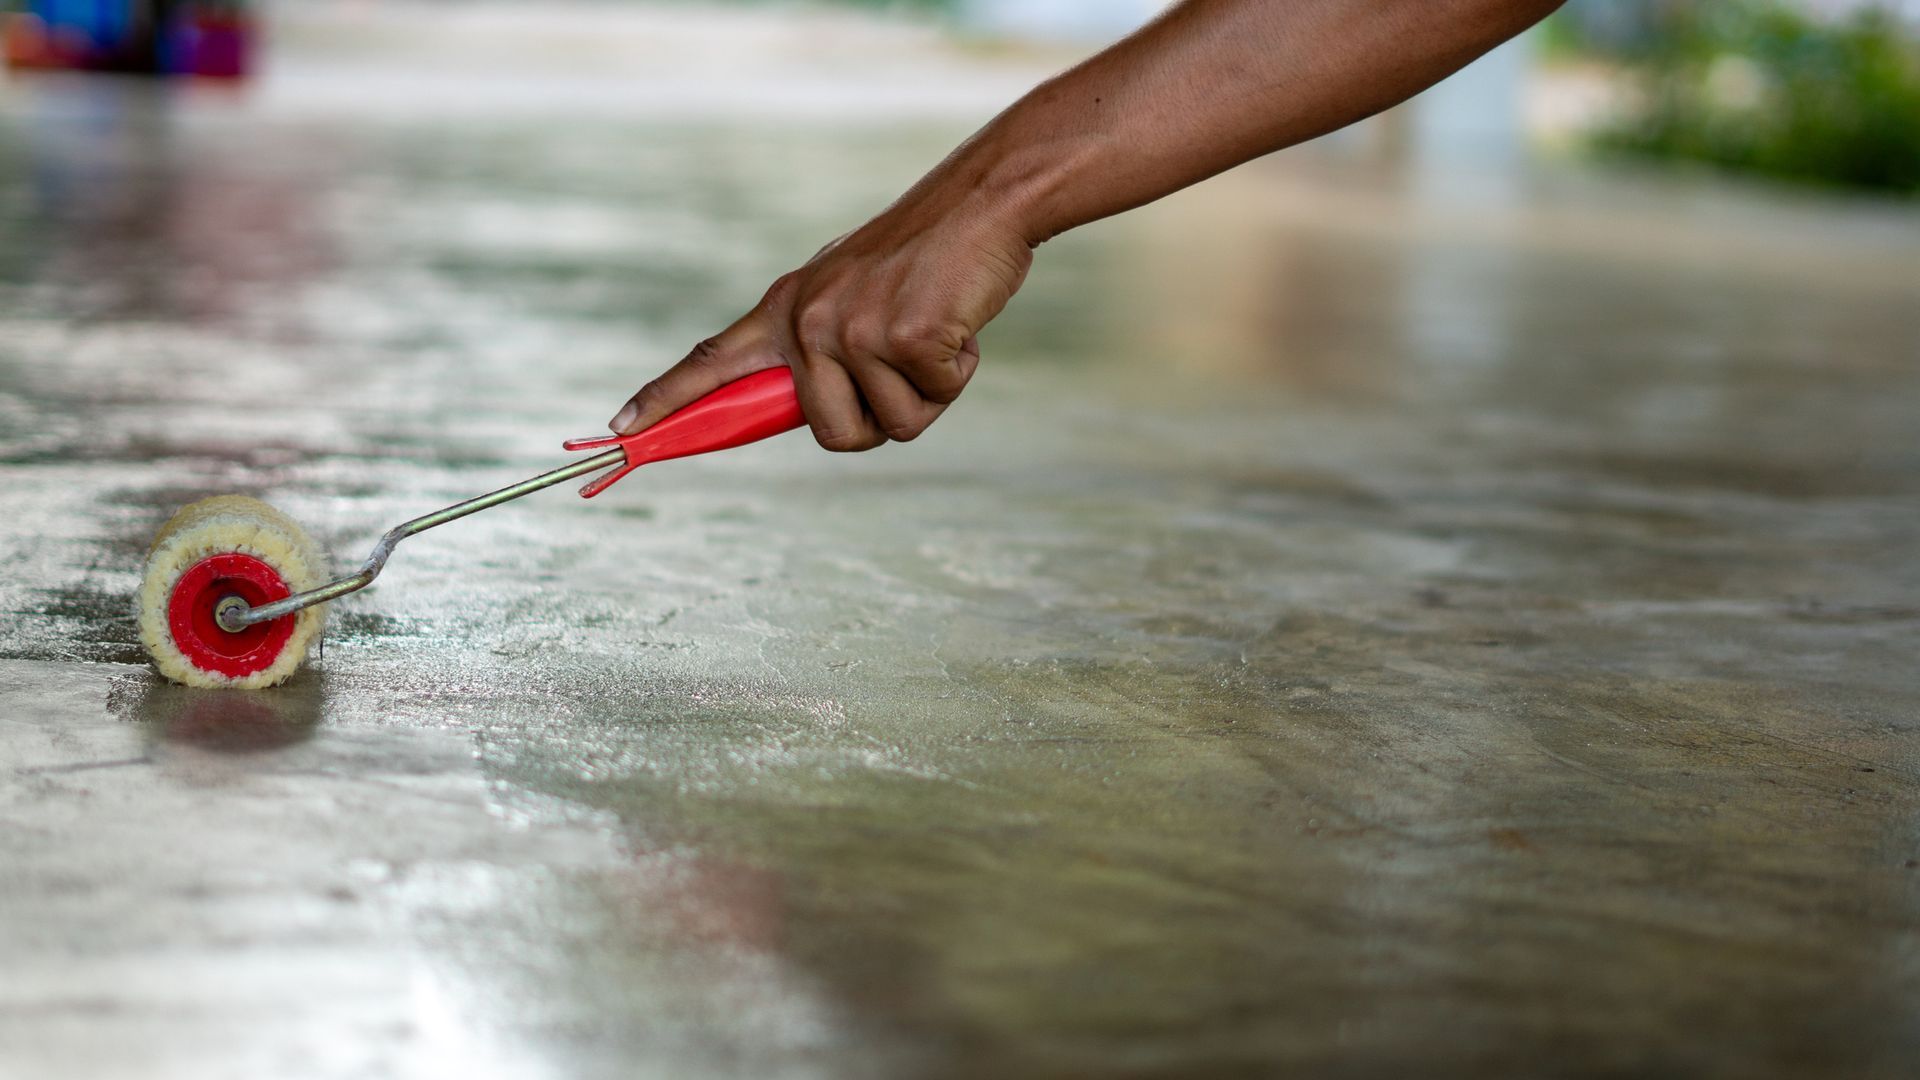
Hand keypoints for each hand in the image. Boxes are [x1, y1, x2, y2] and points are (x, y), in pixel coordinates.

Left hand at [609, 188, 1032, 450]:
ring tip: (934, 333)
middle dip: (878, 420)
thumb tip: (816, 417)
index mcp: (786, 309)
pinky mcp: (901, 337)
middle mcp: (805, 320)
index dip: (664, 399)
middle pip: (830, 434)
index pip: (710, 361)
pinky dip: (958, 373)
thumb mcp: (852, 295)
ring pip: (887, 427)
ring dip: (926, 396)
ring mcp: (850, 329)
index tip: (619, 428)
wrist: (981, 204)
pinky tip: (957, 325)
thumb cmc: (926, 260)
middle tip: (906, 363)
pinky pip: (932, 401)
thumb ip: (819, 350)